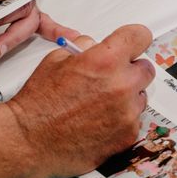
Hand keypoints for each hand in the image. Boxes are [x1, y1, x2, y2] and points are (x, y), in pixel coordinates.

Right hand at [6, 25, 154, 177]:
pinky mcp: (128, 135)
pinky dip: (122, 119)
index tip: (133, 43)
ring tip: (101, 103)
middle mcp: (121, 86)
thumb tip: (98, 46)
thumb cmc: (39, 104)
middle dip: (130, 70)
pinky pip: (135, 119)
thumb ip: (85, 49)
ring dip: (127, 96)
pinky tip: (100, 121)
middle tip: (111, 77)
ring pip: (141, 96)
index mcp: (105, 61)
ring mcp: (128, 113)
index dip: (134, 38)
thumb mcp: (56, 60)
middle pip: (146, 68)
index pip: (140, 36)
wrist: (30, 141)